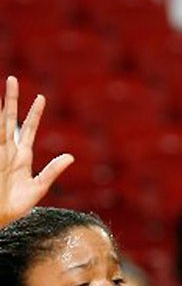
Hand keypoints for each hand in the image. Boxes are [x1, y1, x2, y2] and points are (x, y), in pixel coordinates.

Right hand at [0, 76, 72, 226]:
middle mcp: (8, 150)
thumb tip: (70, 156)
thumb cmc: (15, 206)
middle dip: (11, 100)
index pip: (29, 129)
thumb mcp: (39, 187)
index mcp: (22, 156)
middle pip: (9, 119)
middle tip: (12, 79)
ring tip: (4, 85)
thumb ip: (53, 171)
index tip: (41, 97)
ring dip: (0, 106)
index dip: (34, 113)